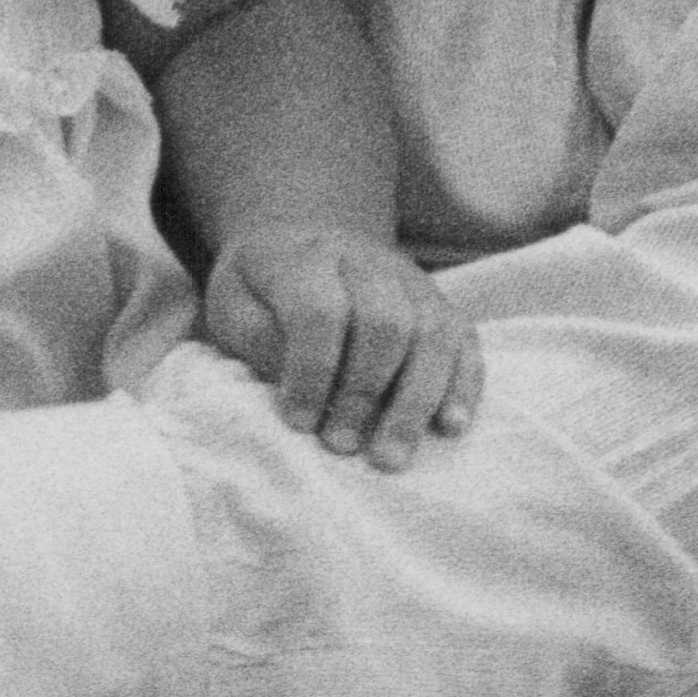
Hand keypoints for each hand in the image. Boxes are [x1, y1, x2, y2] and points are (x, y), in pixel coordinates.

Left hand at [195, 227, 482, 468]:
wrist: (302, 239)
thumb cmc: (260, 288)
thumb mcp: (232, 305)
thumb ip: (259, 339)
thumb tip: (299, 387)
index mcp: (307, 258)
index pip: (320, 313)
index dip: (311, 373)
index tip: (297, 422)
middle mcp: (368, 262)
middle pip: (385, 324)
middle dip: (363, 393)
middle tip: (340, 446)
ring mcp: (413, 281)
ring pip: (431, 335)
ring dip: (414, 402)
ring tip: (389, 457)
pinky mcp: (441, 304)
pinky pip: (464, 342)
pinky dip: (462, 386)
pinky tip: (450, 427)